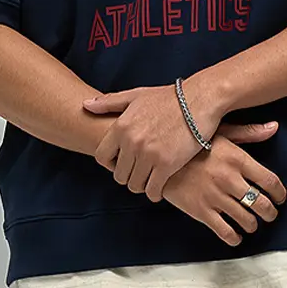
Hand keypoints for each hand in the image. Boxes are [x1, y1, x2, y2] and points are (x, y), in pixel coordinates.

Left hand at [82, 79, 222, 202]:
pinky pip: (152, 191)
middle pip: (119, 175)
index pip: (101, 157)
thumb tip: (86, 105)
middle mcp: (132, 141)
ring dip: (142, 185)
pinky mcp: (167, 165)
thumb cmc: (169, 97)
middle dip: (128, 175)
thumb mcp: (137, 95)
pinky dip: (155, 192)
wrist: (200, 99)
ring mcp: (148, 154)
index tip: (122, 162)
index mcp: (121, 126)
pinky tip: (161, 186)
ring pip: (134, 185)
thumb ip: (110, 102)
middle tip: (140, 171)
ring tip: (151, 178)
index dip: (110, 163)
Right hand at [161, 120, 286, 245]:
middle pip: (263, 205)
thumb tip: (273, 128)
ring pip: (247, 221)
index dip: (280, 194)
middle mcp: (230, 179)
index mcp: (237, 158)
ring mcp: (216, 197)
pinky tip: (235, 235)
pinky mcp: (201, 211)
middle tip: (269, 214)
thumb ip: (248, 133)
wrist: (158, 156)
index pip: (270, 182)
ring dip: (253, 225)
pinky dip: (235, 238)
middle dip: (270, 213)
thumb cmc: (191, 142)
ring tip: (251, 223)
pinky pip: (226, 232)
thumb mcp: (220, 132)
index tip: (280, 198)